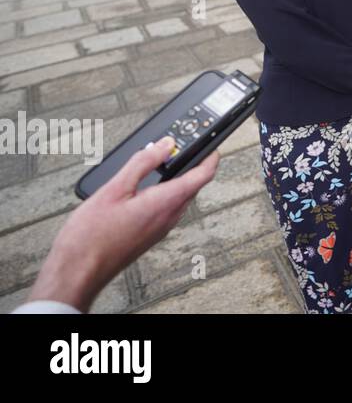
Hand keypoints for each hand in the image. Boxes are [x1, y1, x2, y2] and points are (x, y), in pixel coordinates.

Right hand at [27, 137, 219, 311]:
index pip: (204, 175)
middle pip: (193, 185)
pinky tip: (144, 189)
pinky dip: (163, 193)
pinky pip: (167, 209)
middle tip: (176, 149)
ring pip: (179, 197)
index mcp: (165, 202)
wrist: (78, 271)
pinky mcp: (151, 235)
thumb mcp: (115, 188)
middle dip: (189, 165)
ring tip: (158, 164)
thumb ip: (143, 163)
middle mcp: (169, 217)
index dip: (210, 156)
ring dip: (175, 179)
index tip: (209, 143)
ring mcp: (161, 229)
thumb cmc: (91, 236)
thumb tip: (165, 145)